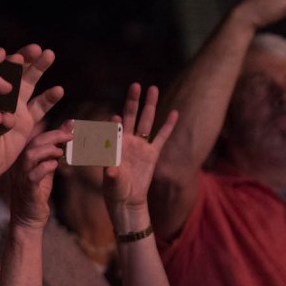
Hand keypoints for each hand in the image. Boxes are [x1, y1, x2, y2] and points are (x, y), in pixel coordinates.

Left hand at [0, 45, 64, 182]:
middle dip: (24, 58)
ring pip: (28, 83)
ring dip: (38, 69)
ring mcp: (14, 108)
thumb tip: (9, 118)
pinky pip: (40, 108)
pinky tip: (58, 90)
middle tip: (35, 48)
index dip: (4, 62)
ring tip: (48, 55)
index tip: (11, 55)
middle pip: (14, 71)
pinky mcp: (26, 123)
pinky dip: (49, 99)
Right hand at [8, 120, 73, 229]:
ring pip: (30, 155)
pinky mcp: (27, 190)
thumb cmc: (37, 192)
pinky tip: (55, 165)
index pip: (36, 137)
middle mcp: (20, 165)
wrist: (27, 219)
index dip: (53, 130)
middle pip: (34, 143)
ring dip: (48, 150)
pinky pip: (32, 175)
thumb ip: (54, 152)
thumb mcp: (46, 169)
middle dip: (54, 136)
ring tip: (61, 151)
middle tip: (71, 136)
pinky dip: (44, 167)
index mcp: (24, 159)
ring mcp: (22, 177)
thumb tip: (67, 134)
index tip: (71, 126)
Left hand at [103, 84, 178, 210]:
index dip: (114, 123)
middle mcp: (127, 141)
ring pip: (146, 121)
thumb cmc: (115, 190)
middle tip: (135, 85)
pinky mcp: (152, 153)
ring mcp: (140, 145)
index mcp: (114, 145)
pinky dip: (168, 125)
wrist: (127, 200)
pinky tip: (175, 112)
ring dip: (149, 105)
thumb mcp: (112, 182)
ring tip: (153, 88)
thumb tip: (111, 169)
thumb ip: (112, 174)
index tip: (114, 118)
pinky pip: (162, 136)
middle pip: (130, 116)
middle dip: (132, 101)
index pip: (113, 129)